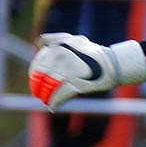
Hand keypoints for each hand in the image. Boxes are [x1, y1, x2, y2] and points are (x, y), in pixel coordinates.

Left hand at [28, 32, 145, 110]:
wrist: (112, 64)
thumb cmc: (91, 52)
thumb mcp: (72, 39)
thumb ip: (54, 39)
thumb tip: (38, 42)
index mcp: (58, 46)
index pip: (38, 63)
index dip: (33, 72)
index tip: (34, 79)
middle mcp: (61, 56)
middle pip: (40, 75)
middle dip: (37, 86)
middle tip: (38, 93)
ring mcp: (68, 70)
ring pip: (48, 87)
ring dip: (45, 96)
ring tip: (45, 100)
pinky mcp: (75, 84)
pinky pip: (59, 96)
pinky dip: (54, 103)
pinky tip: (52, 107)